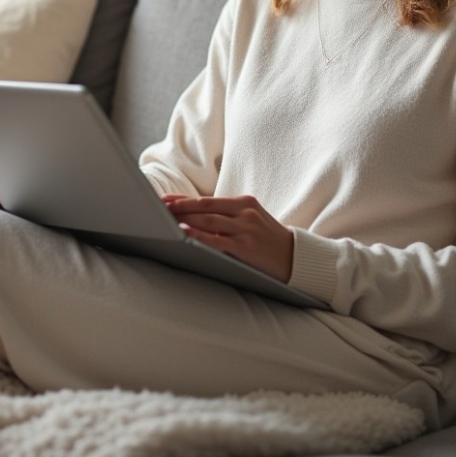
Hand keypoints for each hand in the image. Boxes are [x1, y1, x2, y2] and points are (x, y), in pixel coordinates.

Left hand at [163, 194, 293, 281]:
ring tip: (166, 218)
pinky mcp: (246, 247)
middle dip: (180, 206)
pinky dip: (199, 236)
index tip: (164, 199)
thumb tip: (194, 218)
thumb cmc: (268, 240)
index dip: (184, 199)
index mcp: (245, 203)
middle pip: (205, 207)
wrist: (296, 257)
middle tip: (158, 206)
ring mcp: (246, 229)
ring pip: (209, 221)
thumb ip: (228, 217)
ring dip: (185, 218)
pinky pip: (218, 240)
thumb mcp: (251, 221)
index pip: (208, 200)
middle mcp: (245, 212)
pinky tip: (185, 233)